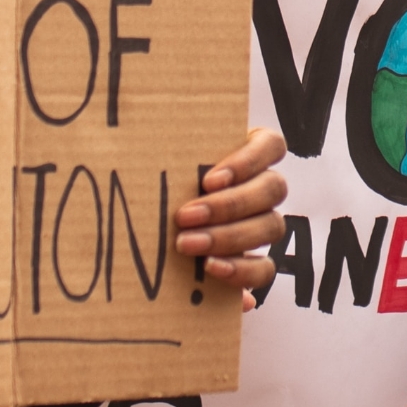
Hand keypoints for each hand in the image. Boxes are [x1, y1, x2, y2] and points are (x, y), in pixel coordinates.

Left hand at [176, 126, 287, 305]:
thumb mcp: (167, 161)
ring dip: (230, 237)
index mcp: (251, 152)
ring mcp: (265, 223)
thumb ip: (165, 151)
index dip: (247, 161)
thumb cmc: (162, 182)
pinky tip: (211, 268)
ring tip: (187, 244)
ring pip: (272, 226)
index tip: (209, 179)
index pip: (271, 145)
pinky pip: (265, 269)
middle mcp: (264, 186)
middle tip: (185, 216)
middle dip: (229, 205)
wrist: (159, 234)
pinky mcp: (258, 261)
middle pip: (272, 189)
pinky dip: (241, 271)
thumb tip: (134, 135)